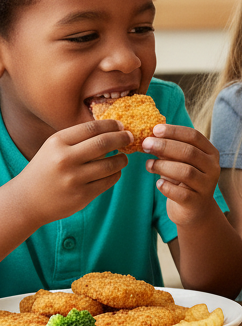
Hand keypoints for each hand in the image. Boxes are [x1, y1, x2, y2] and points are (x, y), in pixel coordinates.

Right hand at [16, 120, 130, 223]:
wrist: (26, 200)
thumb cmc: (45, 169)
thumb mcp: (53, 148)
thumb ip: (78, 138)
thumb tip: (112, 129)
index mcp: (57, 143)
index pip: (92, 127)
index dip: (111, 125)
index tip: (121, 125)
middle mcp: (65, 159)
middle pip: (104, 143)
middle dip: (122, 138)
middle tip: (129, 137)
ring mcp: (74, 178)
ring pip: (111, 164)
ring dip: (122, 159)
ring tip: (123, 157)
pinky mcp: (82, 195)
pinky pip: (109, 180)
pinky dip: (116, 174)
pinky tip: (114, 171)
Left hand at [142, 123, 224, 225]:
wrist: (194, 210)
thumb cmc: (184, 181)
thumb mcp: (180, 162)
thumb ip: (170, 150)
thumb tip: (149, 137)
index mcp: (210, 153)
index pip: (194, 136)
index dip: (174, 131)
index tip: (155, 130)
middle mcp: (213, 168)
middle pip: (189, 152)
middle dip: (165, 146)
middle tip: (146, 144)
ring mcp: (207, 186)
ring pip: (185, 171)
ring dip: (163, 166)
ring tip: (148, 165)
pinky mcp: (197, 202)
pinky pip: (180, 193)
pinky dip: (166, 186)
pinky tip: (158, 183)